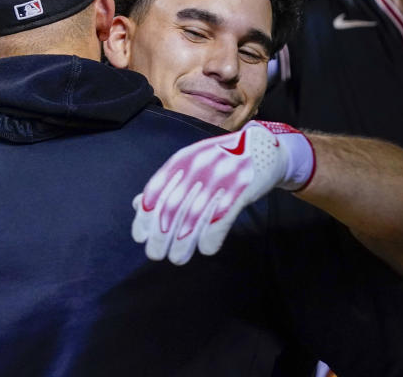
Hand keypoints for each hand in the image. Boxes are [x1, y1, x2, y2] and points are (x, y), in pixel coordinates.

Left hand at [131, 121, 314, 264]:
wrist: (263, 146)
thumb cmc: (221, 160)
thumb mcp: (190, 164)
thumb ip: (166, 184)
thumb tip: (138, 205)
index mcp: (182, 160)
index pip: (155, 190)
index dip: (145, 216)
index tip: (140, 237)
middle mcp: (197, 167)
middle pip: (172, 207)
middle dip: (160, 235)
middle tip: (155, 254)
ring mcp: (220, 177)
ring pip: (194, 216)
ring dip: (183, 242)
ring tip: (176, 258)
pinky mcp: (241, 188)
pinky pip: (221, 217)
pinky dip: (211, 237)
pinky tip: (206, 249)